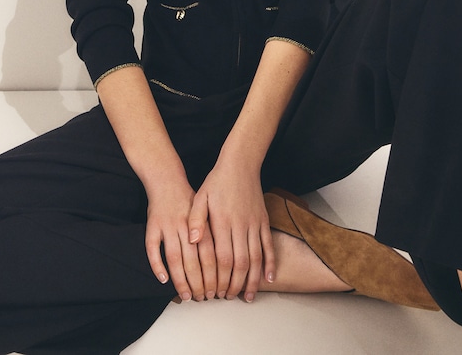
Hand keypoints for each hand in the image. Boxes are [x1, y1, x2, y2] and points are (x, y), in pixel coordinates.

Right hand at [144, 176, 216, 301]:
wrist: (167, 179)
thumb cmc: (190, 199)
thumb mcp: (208, 211)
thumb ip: (215, 234)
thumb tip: (227, 262)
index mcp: (202, 222)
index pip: (210, 255)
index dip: (214, 276)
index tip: (217, 291)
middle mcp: (185, 225)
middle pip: (194, 260)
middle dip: (200, 283)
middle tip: (203, 298)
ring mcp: (167, 226)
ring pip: (175, 258)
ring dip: (181, 280)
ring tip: (187, 295)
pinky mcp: (152, 226)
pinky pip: (152, 249)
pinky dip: (157, 265)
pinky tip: (163, 280)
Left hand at [188, 159, 274, 301]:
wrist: (240, 164)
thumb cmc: (217, 181)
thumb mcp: (199, 197)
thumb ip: (195, 219)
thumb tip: (192, 241)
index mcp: (222, 222)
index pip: (223, 258)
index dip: (221, 278)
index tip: (216, 291)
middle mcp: (240, 225)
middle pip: (240, 263)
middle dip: (234, 284)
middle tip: (228, 298)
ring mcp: (254, 224)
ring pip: (256, 258)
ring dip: (252, 280)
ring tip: (247, 297)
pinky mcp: (263, 221)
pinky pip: (268, 245)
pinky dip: (270, 263)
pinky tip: (269, 278)